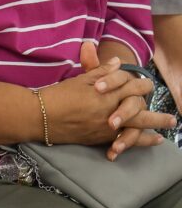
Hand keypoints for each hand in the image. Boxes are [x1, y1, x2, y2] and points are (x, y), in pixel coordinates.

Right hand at [43, 45, 169, 150]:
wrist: (40, 116)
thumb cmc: (58, 95)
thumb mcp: (79, 79)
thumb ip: (100, 71)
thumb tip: (117, 63)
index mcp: (107, 93)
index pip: (132, 87)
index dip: (142, 86)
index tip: (149, 86)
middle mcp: (110, 111)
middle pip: (141, 112)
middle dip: (158, 117)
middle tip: (172, 121)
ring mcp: (106, 127)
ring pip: (135, 130)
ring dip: (151, 133)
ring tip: (162, 137)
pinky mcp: (98, 138)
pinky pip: (123, 141)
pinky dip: (135, 143)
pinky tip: (140, 144)